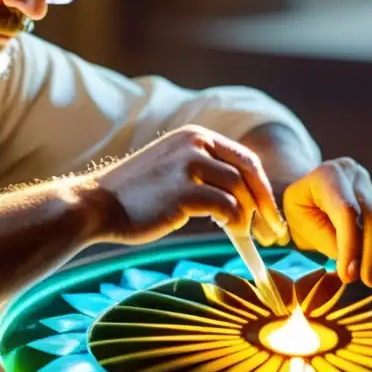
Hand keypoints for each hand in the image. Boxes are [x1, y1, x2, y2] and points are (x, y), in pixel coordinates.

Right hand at [87, 125, 288, 245]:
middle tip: (274, 232)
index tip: (270, 212)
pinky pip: (227, 208)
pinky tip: (230, 234)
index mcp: (195, 135)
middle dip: (266, 205)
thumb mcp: (173, 168)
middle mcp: (195, 143)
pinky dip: (235, 224)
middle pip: (249, 173)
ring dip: (248, 218)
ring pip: (240, 192)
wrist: (97, 203)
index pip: (245, 158)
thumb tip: (244, 197)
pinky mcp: (185, 191)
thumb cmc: (136, 195)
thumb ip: (205, 172)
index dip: (262, 187)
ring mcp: (190, 166)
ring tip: (243, 236)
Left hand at [282, 157, 371, 287]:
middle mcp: (355, 175)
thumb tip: (353, 264)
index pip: (347, 211)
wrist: (310, 194)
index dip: (350, 245)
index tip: (348, 274)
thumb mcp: (300, 222)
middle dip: (369, 254)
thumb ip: (325, 238)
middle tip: (364, 281)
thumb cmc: (300, 210)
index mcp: (329, 175)